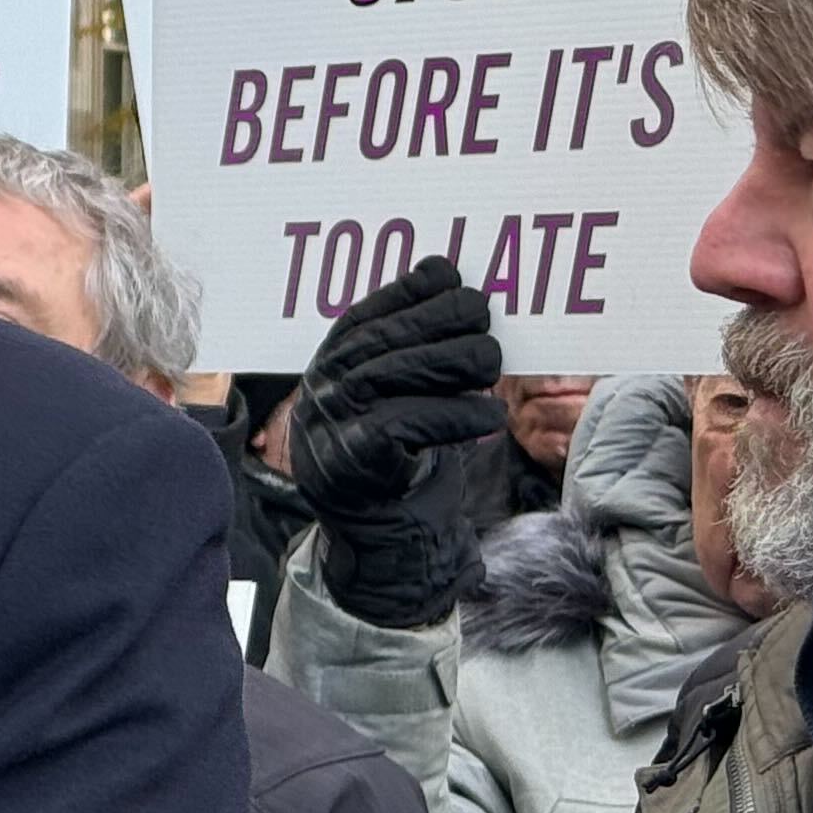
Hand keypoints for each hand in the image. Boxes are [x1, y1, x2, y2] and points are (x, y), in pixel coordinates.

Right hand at [288, 258, 501, 628]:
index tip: (448, 275)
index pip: (364, 316)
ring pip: (396, 374)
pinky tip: (489, 417)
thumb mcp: (395, 399)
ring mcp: (333, 425)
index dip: (406, 291)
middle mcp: (323, 390)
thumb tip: (459, 290)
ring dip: (454, 363)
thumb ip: (412, 353)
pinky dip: (458, 417)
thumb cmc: (398, 457)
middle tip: (486, 324)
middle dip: (440, 323)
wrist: (378, 537)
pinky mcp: (354, 461)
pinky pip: (411, 424)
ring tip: (490, 366)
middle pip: (385, 340)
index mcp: (328, 366)